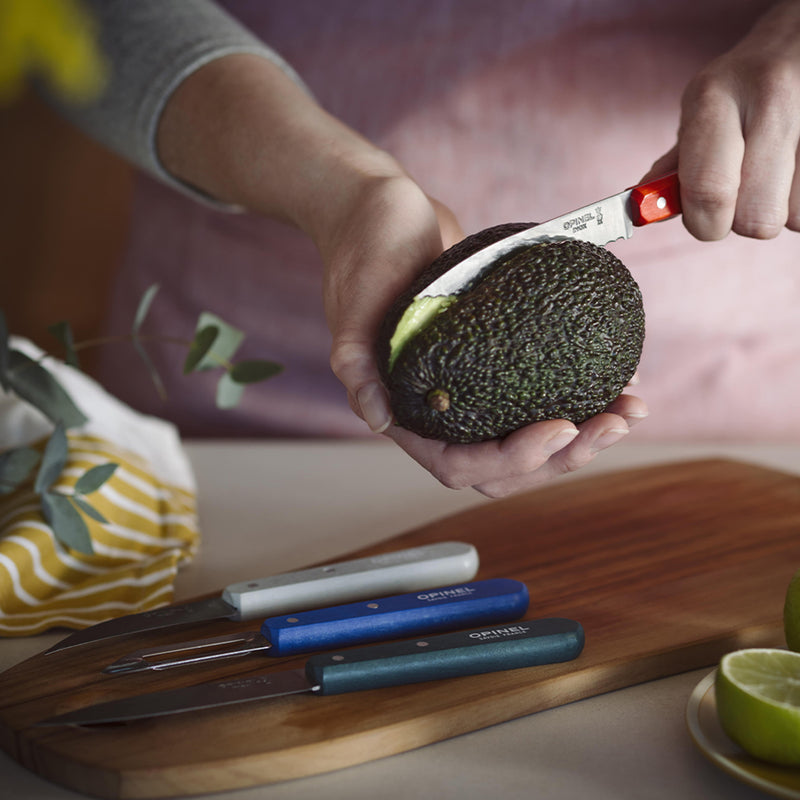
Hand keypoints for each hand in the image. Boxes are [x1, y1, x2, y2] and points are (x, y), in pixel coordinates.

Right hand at [157, 53, 647, 496]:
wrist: (382, 210)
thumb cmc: (364, 250)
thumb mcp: (354, 303)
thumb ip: (356, 362)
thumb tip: (376, 419)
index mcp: (405, 409)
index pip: (458, 463)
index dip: (514, 458)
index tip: (563, 425)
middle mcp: (439, 408)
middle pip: (505, 464)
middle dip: (564, 455)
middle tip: (615, 423)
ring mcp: (470, 388)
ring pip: (528, 437)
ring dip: (584, 434)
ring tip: (631, 409)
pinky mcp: (494, 360)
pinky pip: (538, 395)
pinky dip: (580, 397)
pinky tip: (619, 381)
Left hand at [645, 0, 799, 239]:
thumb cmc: (743, 86)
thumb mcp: (701, 111)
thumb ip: (674, 167)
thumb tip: (642, 213)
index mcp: (715, 98)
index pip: (708, 192)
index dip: (705, 224)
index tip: (706, 221)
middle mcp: (771, 98)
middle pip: (756, 218)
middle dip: (746, 218)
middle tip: (746, 190)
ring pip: (793, 218)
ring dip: (782, 207)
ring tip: (778, 169)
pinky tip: (796, 167)